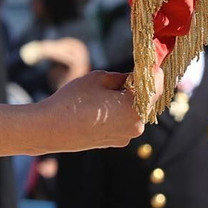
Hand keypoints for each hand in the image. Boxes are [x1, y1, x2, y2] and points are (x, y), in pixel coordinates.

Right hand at [34, 71, 148, 153]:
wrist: (51, 129)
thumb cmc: (74, 100)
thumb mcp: (99, 78)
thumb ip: (121, 77)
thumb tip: (132, 78)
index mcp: (135, 108)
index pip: (156, 86)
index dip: (154, 73)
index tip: (149, 64)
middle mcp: (136, 126)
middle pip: (146, 101)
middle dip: (139, 88)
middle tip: (126, 75)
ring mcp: (126, 137)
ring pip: (134, 112)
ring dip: (128, 101)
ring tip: (107, 92)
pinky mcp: (115, 143)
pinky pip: (124, 123)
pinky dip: (119, 113)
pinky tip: (101, 107)